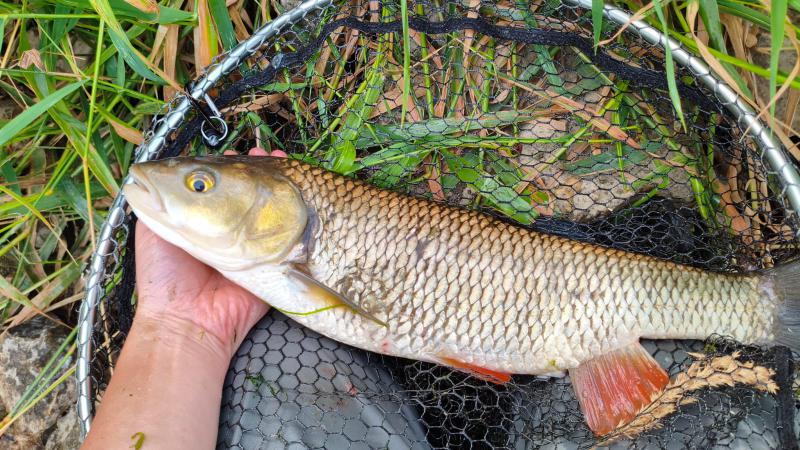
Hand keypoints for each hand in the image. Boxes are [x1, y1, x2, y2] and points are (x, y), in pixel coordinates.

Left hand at [133, 147, 284, 356]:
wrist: (188, 319)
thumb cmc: (165, 277)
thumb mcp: (151, 230)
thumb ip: (156, 201)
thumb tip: (154, 173)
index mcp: (199, 219)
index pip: (216, 185)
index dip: (228, 167)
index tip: (237, 153)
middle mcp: (227, 229)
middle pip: (246, 192)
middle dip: (257, 169)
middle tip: (264, 155)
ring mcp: (250, 244)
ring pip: (268, 207)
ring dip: (277, 182)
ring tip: (280, 160)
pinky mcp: (270, 261)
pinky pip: (286, 234)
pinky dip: (295, 210)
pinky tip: (297, 187)